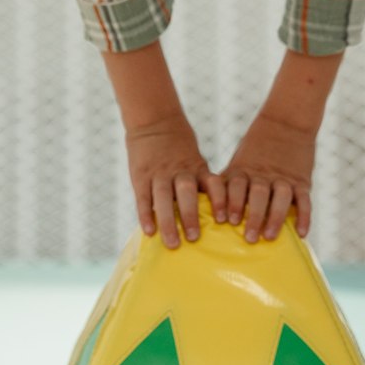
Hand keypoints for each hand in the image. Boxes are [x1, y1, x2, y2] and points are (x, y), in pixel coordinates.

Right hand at [123, 114, 212, 249]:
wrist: (154, 121)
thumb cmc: (179, 148)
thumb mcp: (196, 160)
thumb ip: (201, 183)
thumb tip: (217, 215)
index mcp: (197, 167)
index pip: (211, 184)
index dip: (218, 201)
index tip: (223, 220)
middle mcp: (179, 171)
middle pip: (186, 193)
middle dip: (190, 216)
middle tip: (194, 239)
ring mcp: (159, 173)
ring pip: (163, 198)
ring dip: (168, 221)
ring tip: (172, 243)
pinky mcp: (141, 176)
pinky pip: (143, 198)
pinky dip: (146, 215)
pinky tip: (149, 232)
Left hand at [210, 111, 316, 243]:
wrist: (286, 122)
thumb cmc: (255, 151)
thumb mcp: (238, 163)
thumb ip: (227, 185)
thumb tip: (205, 212)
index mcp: (244, 170)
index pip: (236, 187)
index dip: (232, 203)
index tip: (226, 222)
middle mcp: (263, 174)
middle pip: (258, 195)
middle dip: (254, 216)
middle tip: (249, 238)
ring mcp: (284, 177)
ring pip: (281, 197)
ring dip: (276, 218)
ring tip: (270, 237)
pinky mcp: (302, 180)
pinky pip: (304, 200)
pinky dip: (304, 216)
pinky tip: (301, 233)